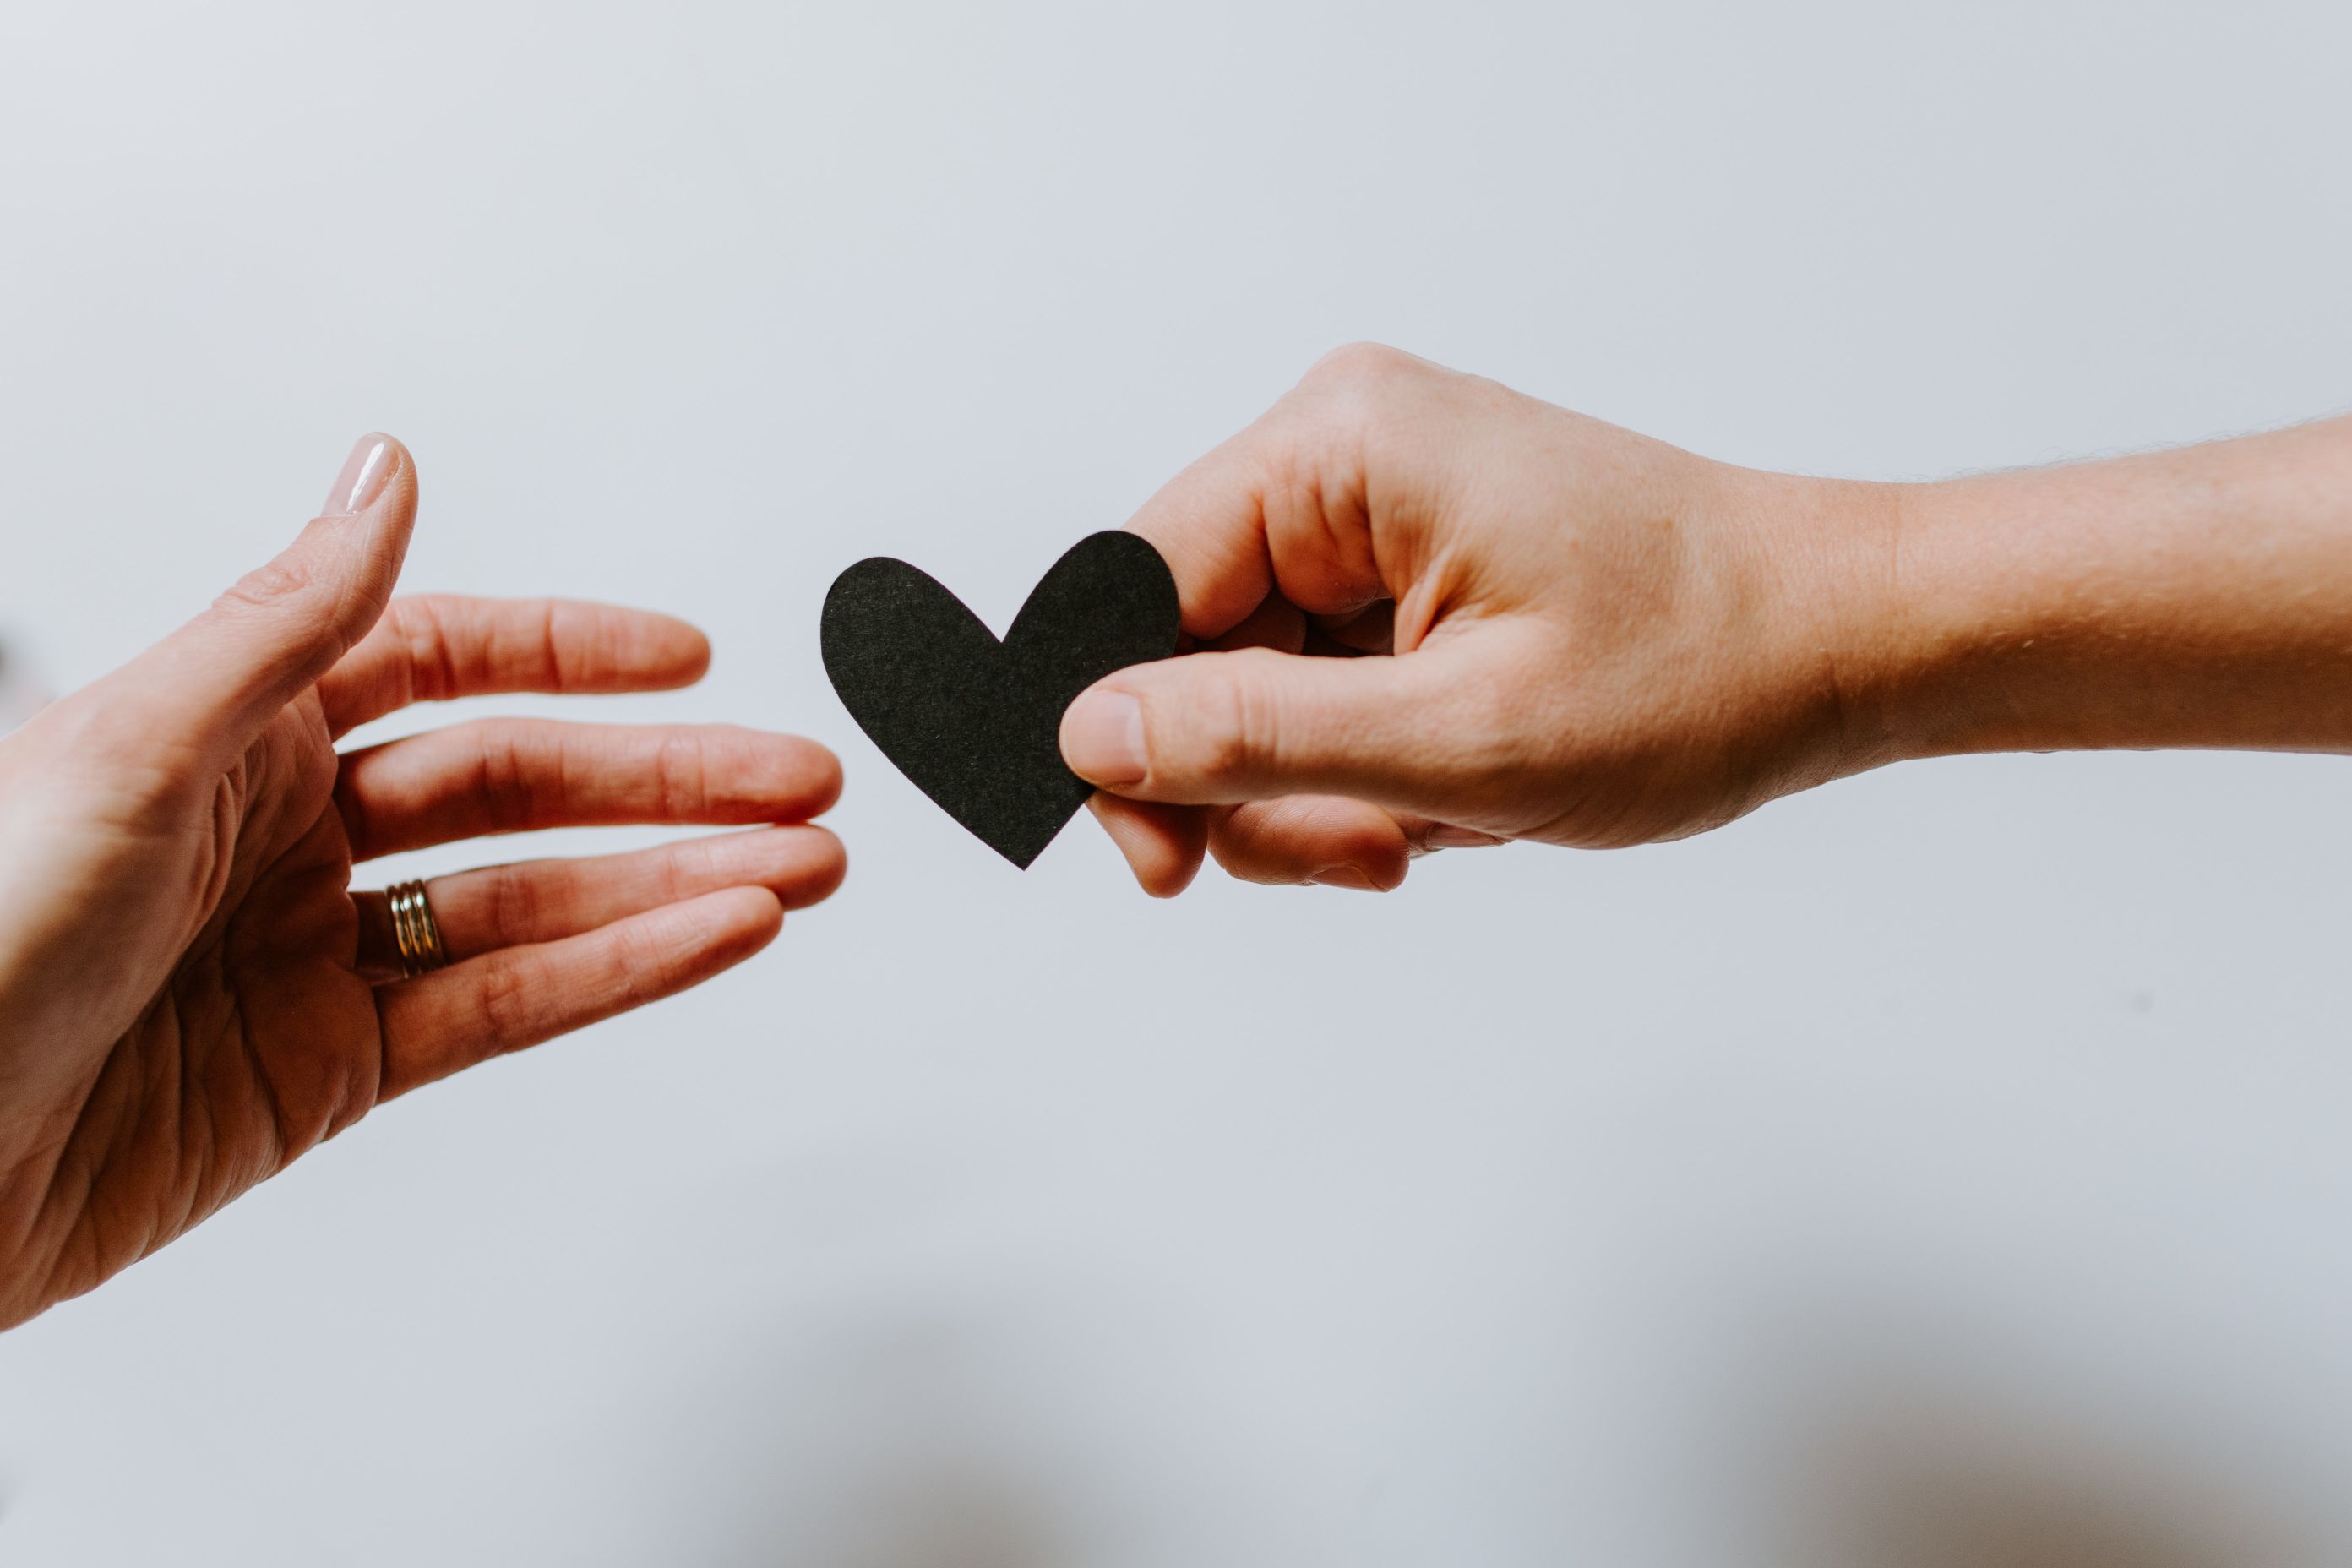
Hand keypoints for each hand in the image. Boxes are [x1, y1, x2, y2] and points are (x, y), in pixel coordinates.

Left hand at [0, 436, 843, 1326]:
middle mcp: (282, 834)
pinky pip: (507, 1007)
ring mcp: (317, 955)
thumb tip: (383, 472)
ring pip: (538, 901)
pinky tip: (709, 934)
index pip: (437, 661)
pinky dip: (621, 972)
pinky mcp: (333, 1072)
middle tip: (795, 778)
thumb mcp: (129, 747)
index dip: (570, 653)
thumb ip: (287, 618)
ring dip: (677, 880)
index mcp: (226, 729)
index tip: (685, 657)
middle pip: (519, 785)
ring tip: (799, 866)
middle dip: (669, 778)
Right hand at [1058, 344, 1891, 893]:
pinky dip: (1370, 764)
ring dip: (1323, 788)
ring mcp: (1382, 507)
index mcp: (1341, 445)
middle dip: (1258, 782)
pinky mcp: (1414, 562)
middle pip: (1189, 648)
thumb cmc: (1703, 669)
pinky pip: (1323, 684)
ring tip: (1437, 823)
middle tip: (1366, 852)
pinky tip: (1458, 791)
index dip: (1126, 738)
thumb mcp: (1461, 738)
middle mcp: (1346, 452)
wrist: (1849, 643)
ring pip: (1255, 686)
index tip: (1164, 865)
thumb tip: (1087, 734)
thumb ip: (1254, 737)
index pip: (1133, 588)